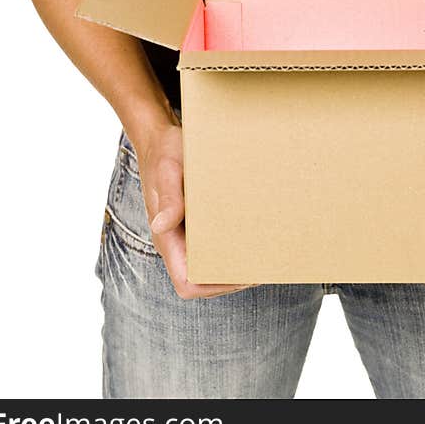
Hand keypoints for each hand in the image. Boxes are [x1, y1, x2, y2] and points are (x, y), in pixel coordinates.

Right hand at [133, 121, 248, 298]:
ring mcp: (186, 231)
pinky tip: (255, 232)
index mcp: (166, 236)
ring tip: (265, 252)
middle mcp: (176, 239)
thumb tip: (162, 226)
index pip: (186, 282)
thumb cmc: (164, 152)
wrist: (160, 137)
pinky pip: (214, 241)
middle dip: (232, 279)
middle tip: (263, 264)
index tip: (242, 276)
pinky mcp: (197, 220)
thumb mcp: (168, 170)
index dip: (213, 287)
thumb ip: (168, 197)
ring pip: (211, 262)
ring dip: (235, 263)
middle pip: (203, 280)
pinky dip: (234, 243)